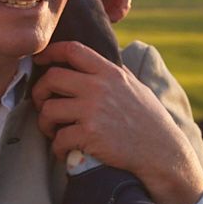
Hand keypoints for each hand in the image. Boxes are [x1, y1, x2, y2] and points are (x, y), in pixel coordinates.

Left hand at [30, 41, 202, 203]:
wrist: (162, 153)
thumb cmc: (150, 122)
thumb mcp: (136, 88)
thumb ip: (116, 73)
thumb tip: (101, 60)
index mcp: (111, 73)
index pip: (73, 50)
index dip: (51, 52)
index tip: (40, 61)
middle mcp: (99, 87)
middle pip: (52, 78)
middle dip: (39, 92)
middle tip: (43, 104)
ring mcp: (93, 110)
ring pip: (48, 109)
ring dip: (45, 123)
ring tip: (53, 131)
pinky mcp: (89, 134)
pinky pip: (58, 138)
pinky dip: (57, 148)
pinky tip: (65, 151)